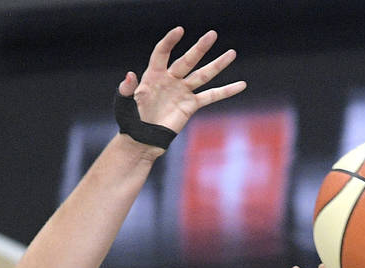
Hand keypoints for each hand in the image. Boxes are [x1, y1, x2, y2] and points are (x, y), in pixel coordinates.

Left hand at [117, 27, 246, 136]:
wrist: (142, 139)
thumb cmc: (130, 120)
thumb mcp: (123, 104)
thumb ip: (126, 89)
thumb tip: (130, 75)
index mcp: (153, 75)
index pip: (162, 53)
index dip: (169, 42)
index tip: (179, 31)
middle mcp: (170, 80)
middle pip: (187, 60)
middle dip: (199, 48)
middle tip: (212, 34)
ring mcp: (182, 91)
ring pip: (202, 75)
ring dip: (217, 65)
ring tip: (231, 53)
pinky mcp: (191, 105)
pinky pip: (211, 96)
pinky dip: (226, 91)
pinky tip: (241, 84)